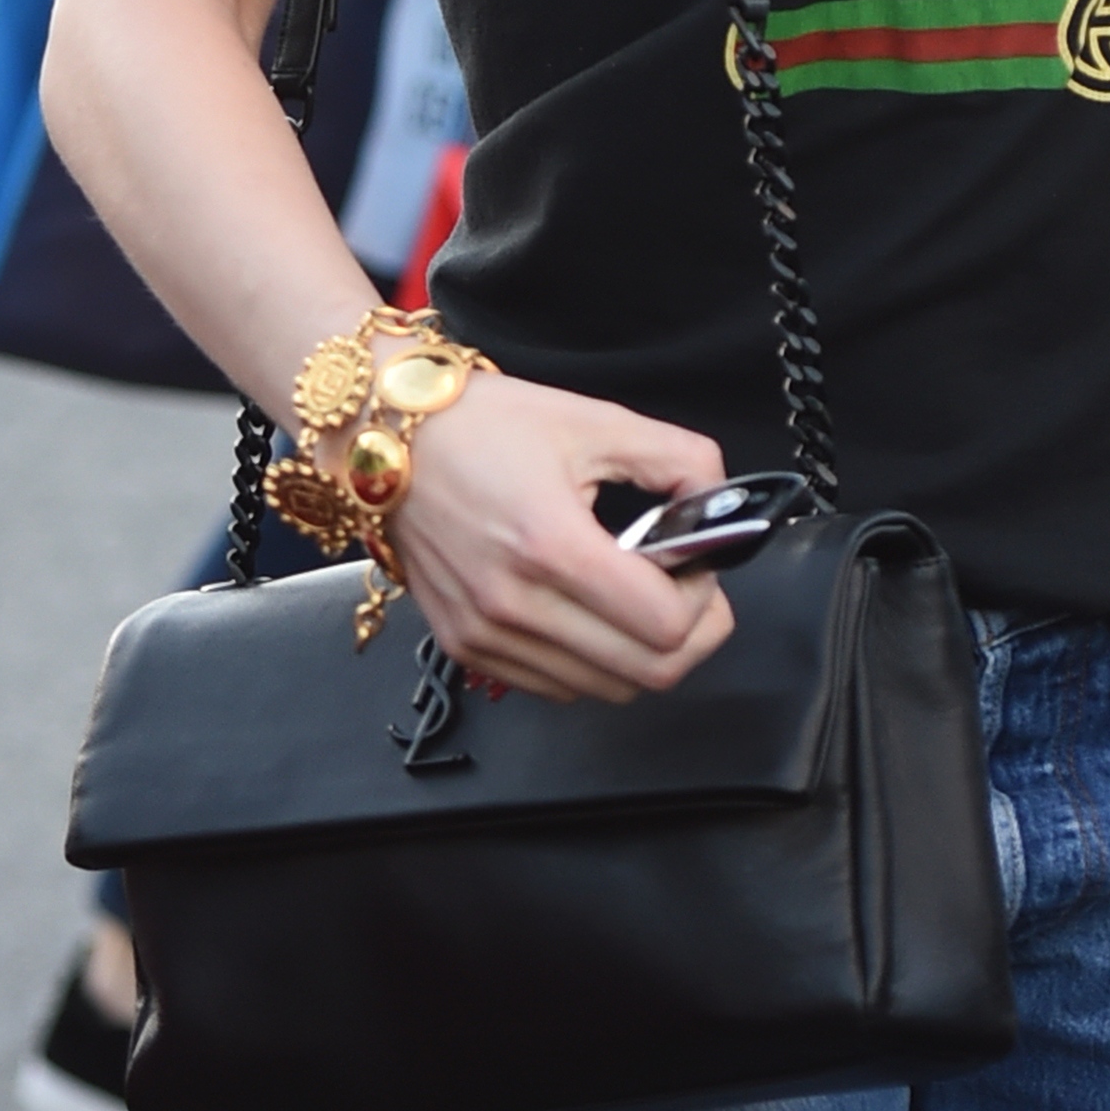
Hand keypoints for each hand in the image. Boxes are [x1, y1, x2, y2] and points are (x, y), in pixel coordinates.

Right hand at [387, 372, 736, 704]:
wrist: (388, 437)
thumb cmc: (483, 424)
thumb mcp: (596, 420)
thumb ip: (679, 458)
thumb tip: (721, 503)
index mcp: (552, 545)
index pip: (666, 626)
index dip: (703, 597)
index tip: (695, 561)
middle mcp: (514, 604)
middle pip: (648, 674)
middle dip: (688, 633)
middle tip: (682, 585)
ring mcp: (485, 635)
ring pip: (606, 689)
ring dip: (637, 649)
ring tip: (628, 591)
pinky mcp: (466, 648)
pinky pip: (557, 686)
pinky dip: (589, 660)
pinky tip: (584, 606)